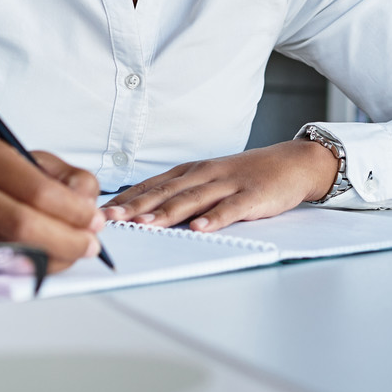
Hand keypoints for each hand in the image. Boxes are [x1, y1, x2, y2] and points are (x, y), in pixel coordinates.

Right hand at [0, 139, 104, 271]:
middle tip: (90, 244)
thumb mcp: (32, 162)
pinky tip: (48, 261)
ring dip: (54, 258)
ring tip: (73, 252)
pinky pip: (1, 270)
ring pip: (12, 252)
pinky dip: (32, 269)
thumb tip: (89, 207)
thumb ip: (69, 179)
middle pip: (23, 225)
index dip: (73, 211)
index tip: (95, 221)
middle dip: (67, 240)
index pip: (38, 190)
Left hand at [102, 139, 339, 232]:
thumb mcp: (208, 178)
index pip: (151, 185)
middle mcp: (204, 174)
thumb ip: (180, 193)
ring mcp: (228, 184)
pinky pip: (231, 209)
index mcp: (190, 172)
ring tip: (145, 225)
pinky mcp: (252, 196)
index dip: (125, 199)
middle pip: (165, 192)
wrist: (291, 163)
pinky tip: (200, 228)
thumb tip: (142, 212)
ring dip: (166, 212)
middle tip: (110, 219)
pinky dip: (214, 218)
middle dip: (135, 206)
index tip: (100, 212)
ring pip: (192, 199)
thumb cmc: (245, 176)